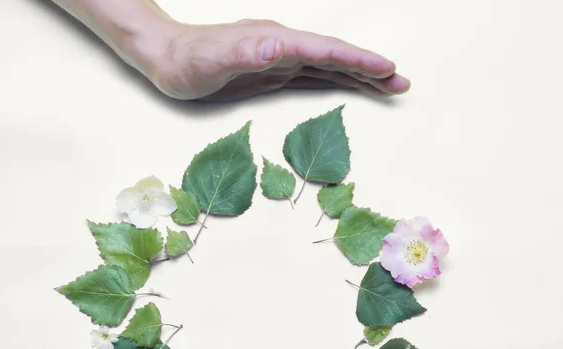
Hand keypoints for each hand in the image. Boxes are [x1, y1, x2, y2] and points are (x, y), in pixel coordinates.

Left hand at [126, 18, 410, 100]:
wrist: (167, 57)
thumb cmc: (186, 62)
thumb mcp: (211, 61)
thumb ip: (244, 54)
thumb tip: (278, 49)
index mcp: (275, 43)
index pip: (324, 51)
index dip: (356, 60)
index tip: (385, 69)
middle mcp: (282, 47)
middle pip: (335, 57)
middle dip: (369, 69)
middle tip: (402, 83)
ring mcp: (279, 58)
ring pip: (328, 66)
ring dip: (358, 76)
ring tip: (388, 86)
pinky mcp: (273, 71)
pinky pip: (312, 75)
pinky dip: (335, 80)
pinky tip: (347, 85)